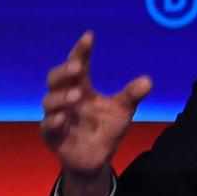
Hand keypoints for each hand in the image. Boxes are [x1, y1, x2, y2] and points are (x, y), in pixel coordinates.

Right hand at [40, 32, 151, 195]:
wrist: (97, 158)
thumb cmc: (106, 129)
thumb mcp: (122, 111)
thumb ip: (131, 95)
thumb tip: (148, 80)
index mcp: (81, 88)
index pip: (77, 65)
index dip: (81, 51)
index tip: (89, 37)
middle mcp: (66, 99)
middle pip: (56, 79)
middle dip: (64, 71)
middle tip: (78, 66)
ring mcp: (57, 116)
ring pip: (49, 101)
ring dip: (61, 97)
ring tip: (77, 94)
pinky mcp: (53, 136)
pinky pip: (48, 127)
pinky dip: (54, 121)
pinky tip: (62, 118)